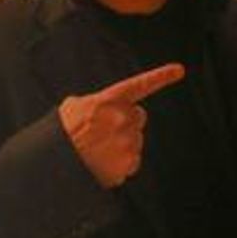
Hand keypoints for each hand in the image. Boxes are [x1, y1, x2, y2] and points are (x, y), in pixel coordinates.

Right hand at [58, 63, 184, 188]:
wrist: (57, 162)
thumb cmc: (62, 135)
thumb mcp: (72, 108)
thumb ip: (94, 103)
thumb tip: (100, 109)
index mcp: (110, 100)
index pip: (140, 85)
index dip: (162, 76)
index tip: (179, 70)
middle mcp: (124, 118)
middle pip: (139, 117)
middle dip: (127, 123)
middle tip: (106, 133)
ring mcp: (129, 140)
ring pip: (135, 141)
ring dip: (121, 146)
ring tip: (98, 152)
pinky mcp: (129, 162)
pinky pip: (132, 163)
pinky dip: (120, 166)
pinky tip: (103, 165)